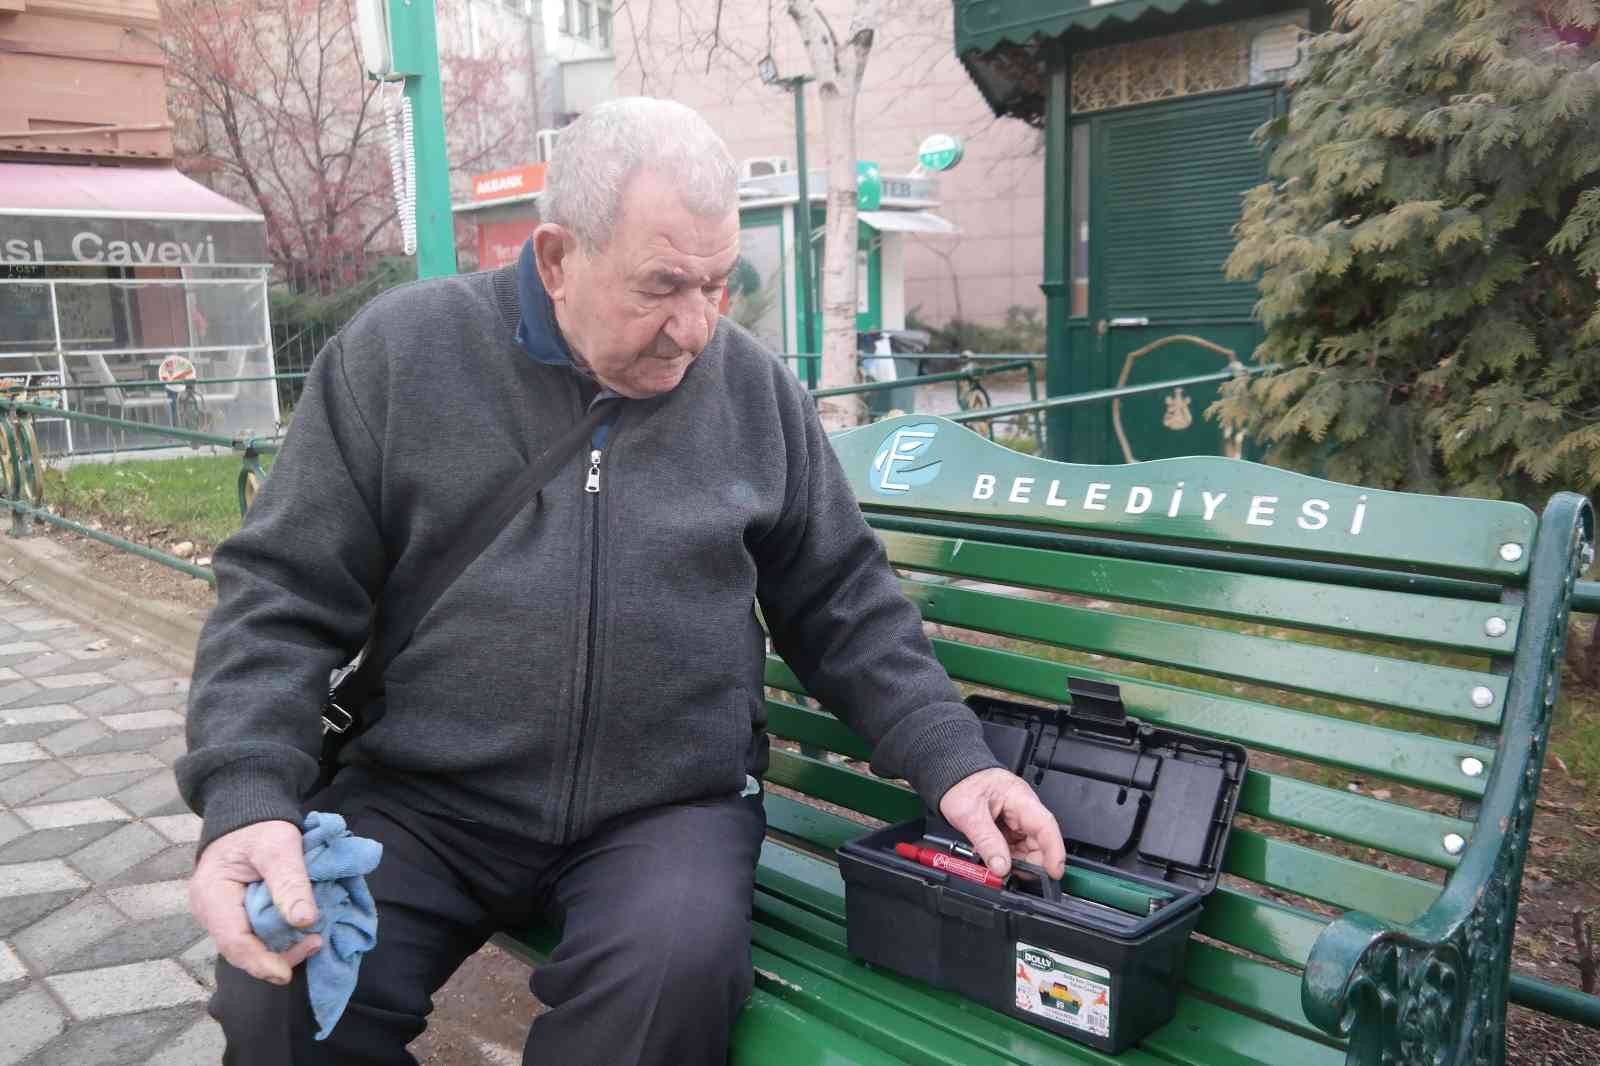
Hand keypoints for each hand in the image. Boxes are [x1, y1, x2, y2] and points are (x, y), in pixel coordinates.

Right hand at [190, 820, 321, 985]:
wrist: (248, 813)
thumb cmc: (260, 827)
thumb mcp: (279, 846)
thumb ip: (290, 882)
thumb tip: (305, 921)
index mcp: (212, 895)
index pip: (233, 942)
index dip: (260, 962)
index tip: (286, 974)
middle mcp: (211, 911)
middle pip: (241, 949)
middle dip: (277, 956)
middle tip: (315, 943)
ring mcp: (222, 914)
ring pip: (250, 945)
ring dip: (281, 947)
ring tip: (313, 937)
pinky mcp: (237, 913)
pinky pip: (256, 934)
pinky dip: (278, 936)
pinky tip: (300, 930)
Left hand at [938, 768, 1065, 879]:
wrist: (952, 776)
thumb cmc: (962, 784)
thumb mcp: (969, 815)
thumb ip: (987, 842)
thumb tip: (1002, 867)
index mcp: (1020, 799)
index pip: (1045, 826)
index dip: (1054, 851)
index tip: (1054, 872)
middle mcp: (1024, 808)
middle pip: (1040, 840)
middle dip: (1032, 862)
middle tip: (1016, 877)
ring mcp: (1017, 817)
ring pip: (1028, 846)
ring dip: (1017, 861)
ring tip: (999, 867)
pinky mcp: (1009, 825)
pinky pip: (1015, 846)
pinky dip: (1007, 856)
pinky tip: (994, 860)